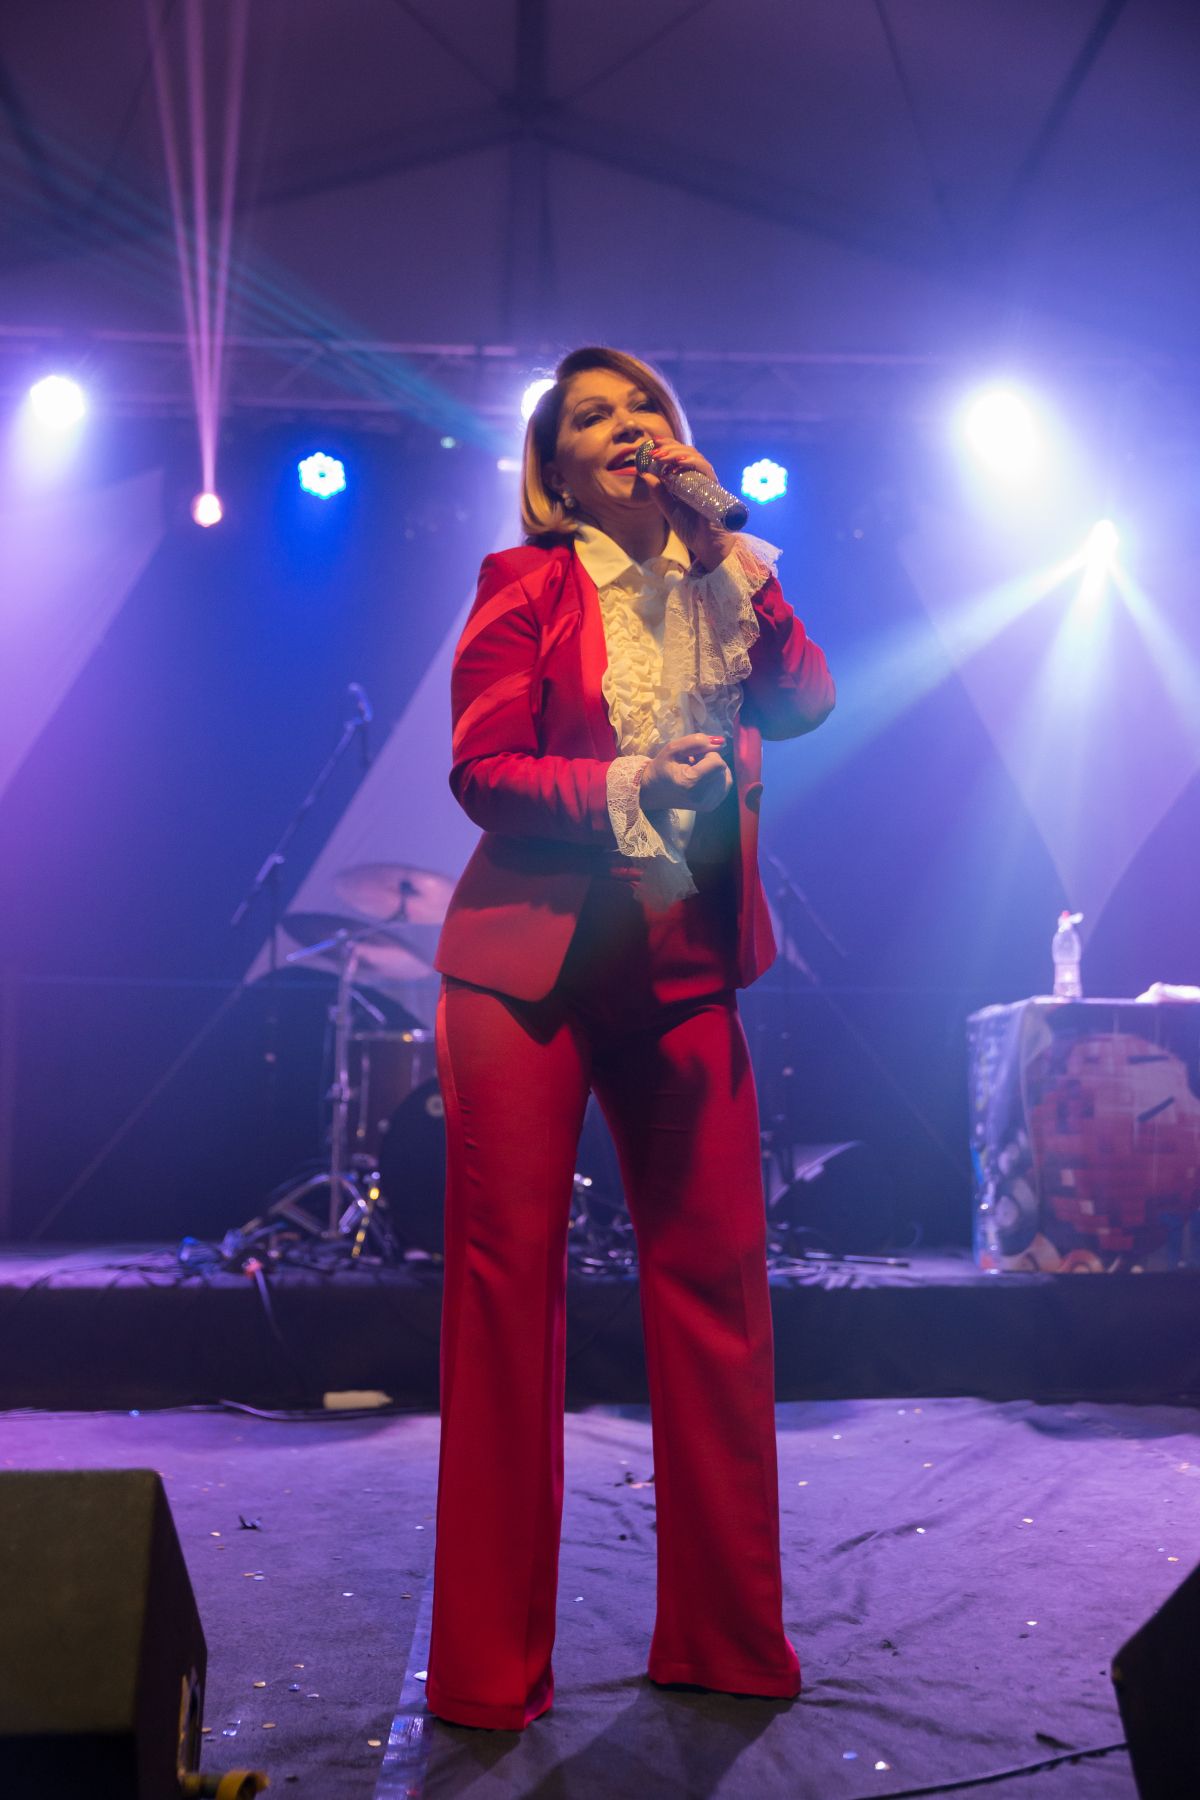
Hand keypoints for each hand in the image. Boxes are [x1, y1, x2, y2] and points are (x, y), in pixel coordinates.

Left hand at [636, 433, 736, 571]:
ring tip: (661, 456)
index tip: (652, 443)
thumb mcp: (669, 510)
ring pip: (695, 457)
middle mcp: (700, 478)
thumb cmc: (691, 529)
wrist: (707, 547)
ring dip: (677, 453)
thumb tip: (645, 474)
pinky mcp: (713, 489)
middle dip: (669, 447)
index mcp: (689, 480)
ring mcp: (707, 482)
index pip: (680, 456)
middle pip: (687, 452)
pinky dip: (691, 463)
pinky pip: (704, 469)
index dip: (668, 446)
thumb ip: (658, 493)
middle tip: (653, 450)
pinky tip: (678, 463)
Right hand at [638, 735, 732, 813]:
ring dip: (714, 769)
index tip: (694, 756)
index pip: (717, 762)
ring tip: (696, 771)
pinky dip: (717, 777)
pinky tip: (703, 778)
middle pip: (722, 768)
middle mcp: (701, 797)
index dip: (708, 754)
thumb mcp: (672, 749)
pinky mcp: (711, 806)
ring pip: (725, 775)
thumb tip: (720, 742)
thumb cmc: (662, 768)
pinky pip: (725, 784)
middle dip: (710, 761)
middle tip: (693, 764)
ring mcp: (708, 803)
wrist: (655, 792)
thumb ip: (695, 741)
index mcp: (690, 782)